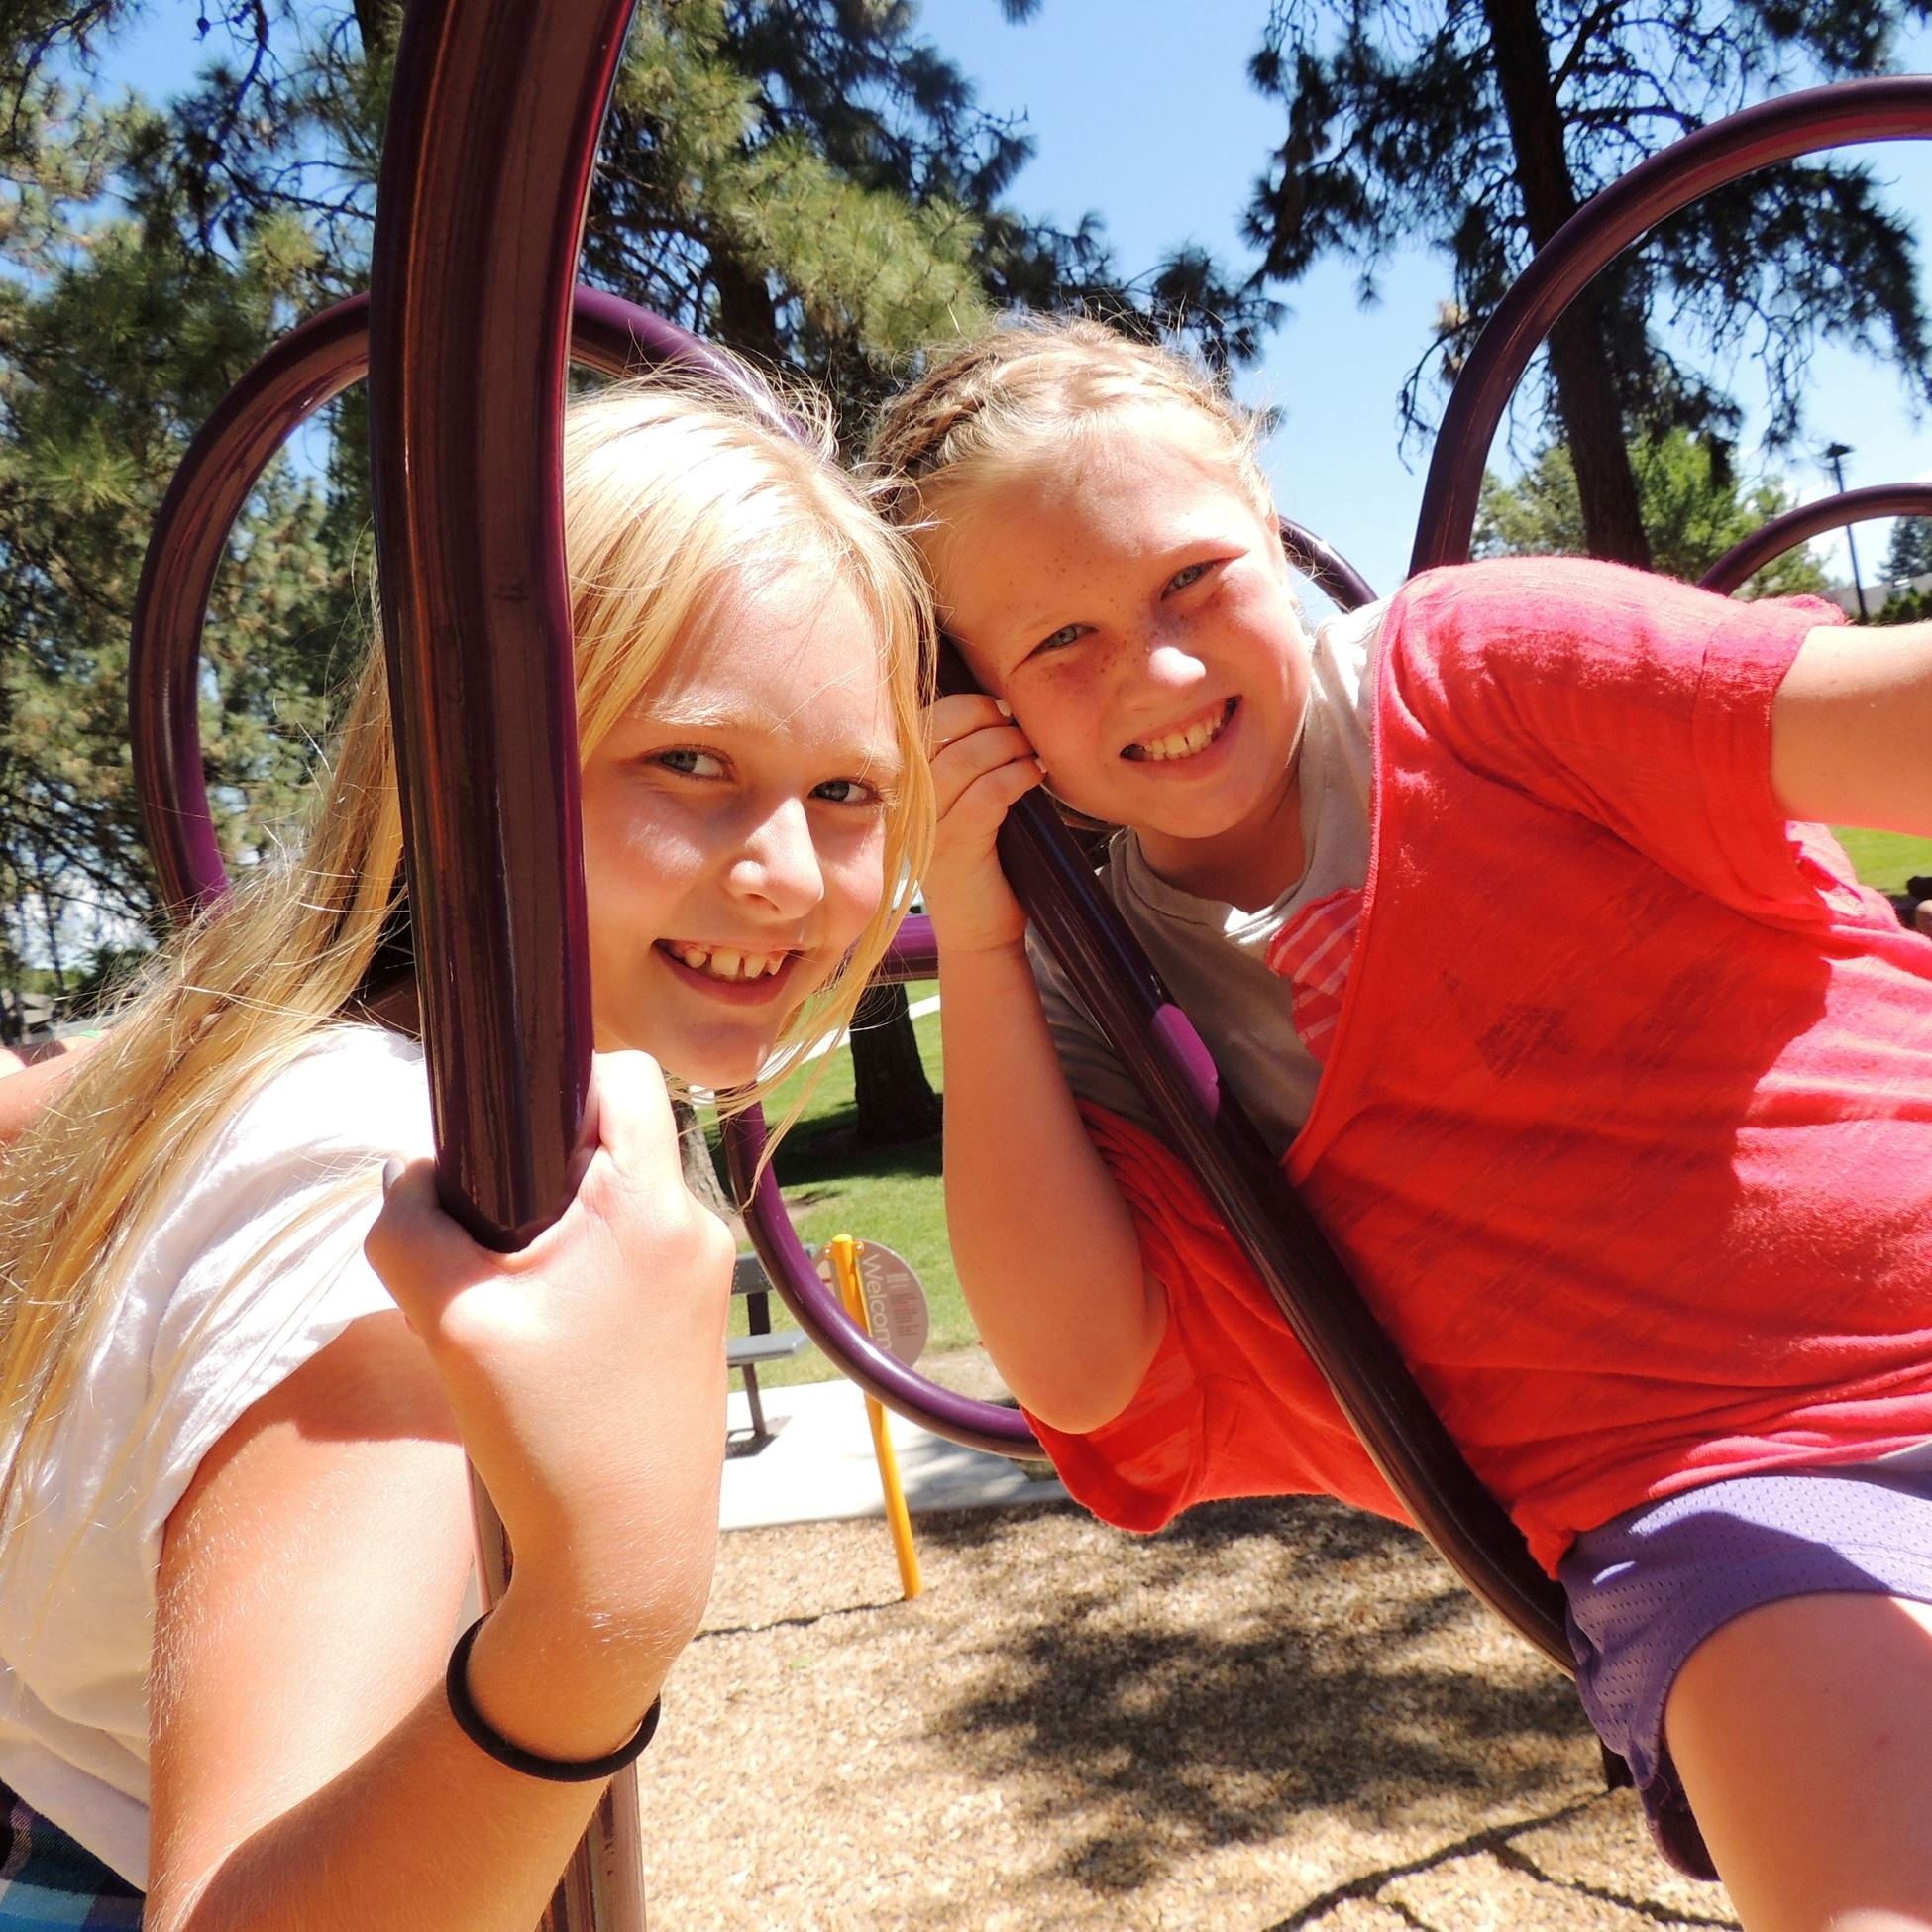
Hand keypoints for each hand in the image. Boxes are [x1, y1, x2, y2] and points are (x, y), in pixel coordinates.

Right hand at [364, 1050, 733, 1668]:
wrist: (627, 1558)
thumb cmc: (552, 1439)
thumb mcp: (456, 1324)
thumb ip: (412, 1230)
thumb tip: (404, 1174)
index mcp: (653, 1205)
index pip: (624, 1074)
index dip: (558, 1078)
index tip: (501, 1131)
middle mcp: (696, 1227)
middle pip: (613, 1137)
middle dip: (542, 1164)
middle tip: (490, 1231)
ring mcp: (705, 1276)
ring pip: (619, 1200)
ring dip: (560, 1224)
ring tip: (512, 1297)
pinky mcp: (697, 1320)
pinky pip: (633, 1254)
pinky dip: (584, 1270)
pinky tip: (544, 1335)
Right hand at [923, 691, 1044, 955]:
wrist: (981, 935)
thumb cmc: (984, 865)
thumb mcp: (968, 806)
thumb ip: (968, 765)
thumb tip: (1003, 712)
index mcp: (906, 786)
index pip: (921, 723)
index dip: (964, 705)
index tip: (1001, 710)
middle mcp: (907, 803)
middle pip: (937, 732)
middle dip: (985, 717)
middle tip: (1019, 726)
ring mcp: (927, 827)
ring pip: (962, 761)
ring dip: (1005, 745)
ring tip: (1031, 750)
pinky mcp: (954, 850)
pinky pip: (986, 796)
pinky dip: (1015, 776)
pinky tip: (1035, 775)